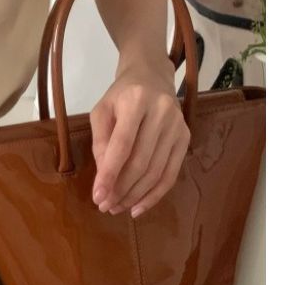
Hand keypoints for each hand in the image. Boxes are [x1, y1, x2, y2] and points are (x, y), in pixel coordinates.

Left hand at [89, 54, 190, 217]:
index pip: (122, 145)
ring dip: (136, 195)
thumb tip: (103, 175)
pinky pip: (171, 173)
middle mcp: (162, 114)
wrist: (151, 77)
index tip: (98, 196)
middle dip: (121, 189)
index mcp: (136, 101)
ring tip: (117, 208)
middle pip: (141, 162)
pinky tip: (139, 206)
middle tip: (105, 206)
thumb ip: (100, 140)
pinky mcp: (186, 139)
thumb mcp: (102, 110)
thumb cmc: (121, 95)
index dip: (109, 173)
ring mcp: (178, 127)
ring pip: (156, 171)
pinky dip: (155, 194)